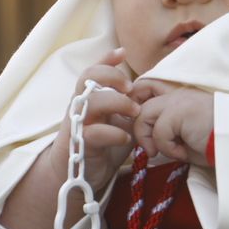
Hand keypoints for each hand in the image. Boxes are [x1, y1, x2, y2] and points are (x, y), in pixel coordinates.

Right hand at [0, 51, 140, 228]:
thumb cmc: (102, 145)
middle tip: (132, 88)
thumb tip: (150, 94)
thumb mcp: (118, 121)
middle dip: (112, 77)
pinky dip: (114, 132)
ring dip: (117, 102)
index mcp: (89, 98)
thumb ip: (129, 107)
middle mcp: (80, 106)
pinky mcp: (80, 144)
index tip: (122, 52)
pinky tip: (127, 137)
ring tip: (135, 112)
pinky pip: (94, 132)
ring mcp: (78, 124)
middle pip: (89, 78)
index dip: (106, 59)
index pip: (93, 71)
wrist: (80, 175)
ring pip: (91, 101)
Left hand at [128, 81, 212, 165]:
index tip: (140, 128)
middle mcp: (178, 93)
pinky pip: (159, 131)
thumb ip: (166, 132)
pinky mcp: (180, 111)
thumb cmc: (217, 143)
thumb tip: (146, 143)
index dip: (136, 102)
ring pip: (143, 114)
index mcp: (180, 96)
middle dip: (137, 125)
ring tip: (166, 152)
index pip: (147, 86)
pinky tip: (183, 153)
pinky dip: (167, 148)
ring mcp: (179, 99)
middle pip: (139, 97)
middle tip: (148, 148)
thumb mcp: (187, 136)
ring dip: (149, 138)